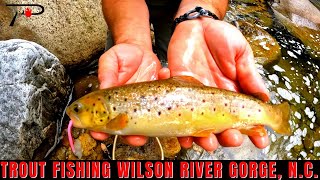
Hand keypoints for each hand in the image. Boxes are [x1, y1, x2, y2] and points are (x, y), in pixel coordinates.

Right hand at [93, 43, 169, 145]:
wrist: (141, 50)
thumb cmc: (122, 56)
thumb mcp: (111, 60)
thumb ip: (107, 74)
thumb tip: (105, 87)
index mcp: (112, 99)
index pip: (103, 118)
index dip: (100, 129)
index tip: (100, 134)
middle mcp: (127, 106)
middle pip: (125, 127)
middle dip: (129, 136)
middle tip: (133, 138)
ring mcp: (143, 104)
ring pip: (145, 123)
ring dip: (149, 129)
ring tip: (151, 128)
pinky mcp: (157, 99)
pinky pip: (163, 107)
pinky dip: (167, 104)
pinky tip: (162, 84)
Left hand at [167, 18, 270, 151]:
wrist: (198, 24)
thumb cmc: (221, 36)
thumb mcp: (241, 54)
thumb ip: (250, 76)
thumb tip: (264, 99)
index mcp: (233, 91)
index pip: (244, 116)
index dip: (254, 130)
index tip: (261, 141)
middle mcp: (215, 97)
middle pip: (222, 126)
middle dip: (229, 137)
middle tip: (233, 138)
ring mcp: (197, 95)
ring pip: (200, 125)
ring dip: (204, 138)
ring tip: (209, 142)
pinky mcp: (180, 88)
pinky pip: (178, 110)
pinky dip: (180, 126)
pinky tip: (184, 135)